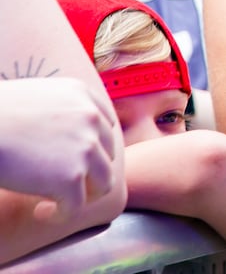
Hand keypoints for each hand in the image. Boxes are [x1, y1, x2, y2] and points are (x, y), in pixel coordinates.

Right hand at [0, 77, 120, 220]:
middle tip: (62, 186)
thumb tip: (62, 136)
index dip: (93, 148)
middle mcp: (91, 118)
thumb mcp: (36, 96)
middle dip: (88, 173)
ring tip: (57, 202)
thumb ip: (59, 109)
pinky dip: (60, 214)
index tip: (74, 162)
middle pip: (106, 155)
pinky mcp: (70, 177)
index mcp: (81, 94)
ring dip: (83, 197)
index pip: (106, 126)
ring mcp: (85, 147)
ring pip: (103, 183)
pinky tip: (41, 212)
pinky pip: (76, 207)